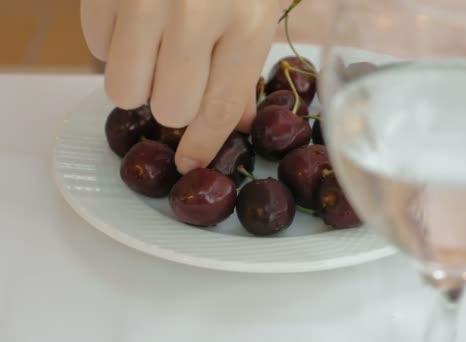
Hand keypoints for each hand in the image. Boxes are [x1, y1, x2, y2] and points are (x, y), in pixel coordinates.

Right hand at [81, 0, 279, 173]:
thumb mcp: (258, 8)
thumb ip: (245, 67)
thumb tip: (233, 122)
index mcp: (245, 22)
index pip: (217, 108)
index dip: (201, 146)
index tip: (189, 161)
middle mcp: (194, 12)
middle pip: (168, 106)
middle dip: (173, 104)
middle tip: (179, 81)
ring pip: (123, 87)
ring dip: (139, 82)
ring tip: (155, 54)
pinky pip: (95, 47)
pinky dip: (113, 47)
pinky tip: (135, 23)